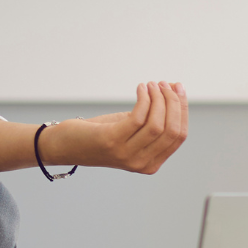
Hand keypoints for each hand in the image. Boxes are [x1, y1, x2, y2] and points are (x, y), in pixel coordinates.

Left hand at [65, 81, 187, 174]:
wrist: (65, 145)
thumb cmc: (99, 135)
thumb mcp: (131, 130)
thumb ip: (152, 119)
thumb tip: (174, 91)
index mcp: (151, 163)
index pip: (179, 136)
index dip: (182, 109)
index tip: (178, 88)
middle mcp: (142, 163)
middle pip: (172, 130)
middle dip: (173, 102)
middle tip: (164, 84)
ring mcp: (127, 155)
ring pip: (157, 124)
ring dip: (158, 99)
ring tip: (151, 84)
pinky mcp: (112, 141)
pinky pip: (138, 117)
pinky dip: (144, 99)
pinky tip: (140, 88)